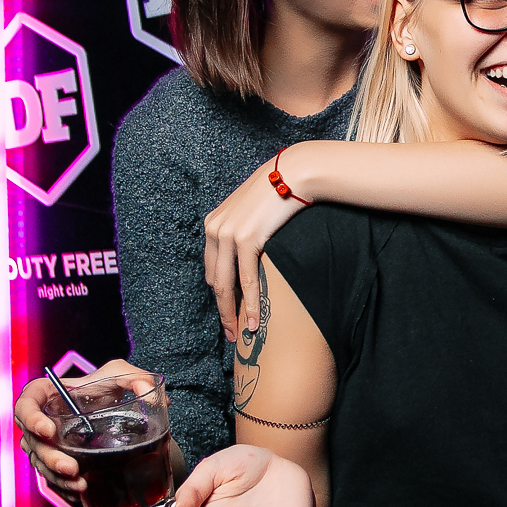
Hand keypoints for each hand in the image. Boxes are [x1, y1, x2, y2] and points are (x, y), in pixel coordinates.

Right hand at [13, 359, 157, 495]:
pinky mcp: (57, 460)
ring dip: (57, 478)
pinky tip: (80, 494)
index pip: (27, 402)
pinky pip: (52, 477)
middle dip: (49, 458)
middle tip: (71, 468)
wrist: (119, 412)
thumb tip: (149, 393)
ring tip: (81, 486)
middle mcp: (43, 419)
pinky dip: (63, 487)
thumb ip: (137, 378)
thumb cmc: (111, 388)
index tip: (48, 430)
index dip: (30, 416)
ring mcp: (48, 443)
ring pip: (40, 463)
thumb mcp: (123, 376)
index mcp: (50, 394)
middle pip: (31, 440)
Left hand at [205, 150, 310, 341]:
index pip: (212, 268)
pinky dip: (249, 303)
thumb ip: (245, 230)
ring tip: (241, 333)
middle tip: (231, 331)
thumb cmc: (280, 191)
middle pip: (215, 280)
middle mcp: (214, 229)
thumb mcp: (253, 211)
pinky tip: (254, 319)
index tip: (228, 312)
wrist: (294, 174)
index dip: (219, 294)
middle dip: (222, 309)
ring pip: (226, 285)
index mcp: (213, 224)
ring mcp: (227, 234)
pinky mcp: (245, 239)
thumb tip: (252, 251)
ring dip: (233, 313)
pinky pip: (246, 280)